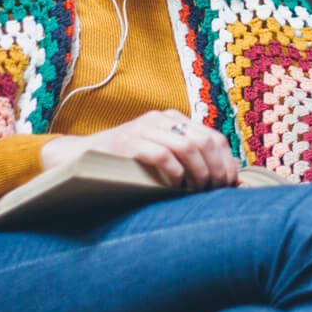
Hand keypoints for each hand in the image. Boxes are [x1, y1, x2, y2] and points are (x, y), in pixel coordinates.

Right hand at [39, 109, 238, 191]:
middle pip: (204, 141)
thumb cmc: (127, 164)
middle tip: (214, 192)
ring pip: (187, 147)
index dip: (226, 162)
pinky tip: (175, 187)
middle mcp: (161, 119)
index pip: (213, 137)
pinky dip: (174, 173)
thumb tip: (229, 181)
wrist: (81, 158)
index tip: (229, 185)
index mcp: (174, 119)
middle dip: (215, 171)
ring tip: (196, 191)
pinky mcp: (128, 142)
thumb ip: (191, 162)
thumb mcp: (162, 156)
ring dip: (198, 173)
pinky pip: (161, 155)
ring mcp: (144, 128)